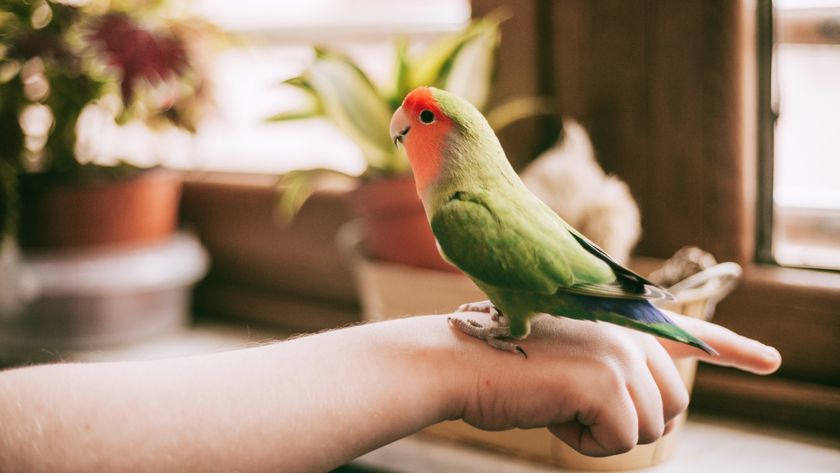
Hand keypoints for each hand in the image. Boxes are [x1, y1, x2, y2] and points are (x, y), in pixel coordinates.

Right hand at [448, 312, 780, 456]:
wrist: (458, 363)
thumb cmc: (503, 370)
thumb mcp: (568, 366)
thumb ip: (613, 373)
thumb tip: (654, 406)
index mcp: (619, 323)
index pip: (687, 335)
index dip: (732, 349)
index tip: (770, 360)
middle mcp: (628, 332)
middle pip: (673, 404)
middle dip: (633, 422)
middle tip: (580, 409)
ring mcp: (620, 353)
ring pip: (652, 427)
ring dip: (604, 434)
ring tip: (558, 404)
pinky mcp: (607, 381)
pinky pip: (623, 440)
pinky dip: (586, 443)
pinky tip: (552, 414)